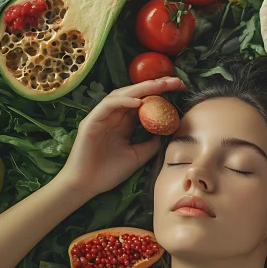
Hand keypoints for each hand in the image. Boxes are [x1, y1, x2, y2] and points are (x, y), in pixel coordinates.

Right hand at [59, 76, 186, 198]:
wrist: (86, 185)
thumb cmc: (109, 172)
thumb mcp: (138, 156)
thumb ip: (151, 143)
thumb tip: (168, 132)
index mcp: (124, 123)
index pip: (144, 103)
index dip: (162, 95)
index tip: (181, 91)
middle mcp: (114, 116)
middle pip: (136, 94)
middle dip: (157, 86)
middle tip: (177, 81)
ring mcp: (102, 117)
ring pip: (123, 94)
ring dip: (142, 88)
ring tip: (161, 85)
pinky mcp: (91, 121)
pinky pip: (108, 105)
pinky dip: (123, 101)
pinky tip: (139, 102)